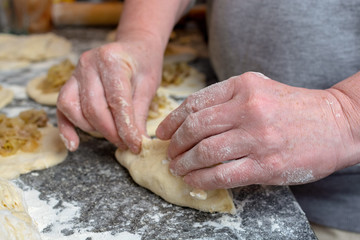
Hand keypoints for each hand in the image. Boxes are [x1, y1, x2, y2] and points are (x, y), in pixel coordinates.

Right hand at [57, 32, 163, 152]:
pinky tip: (74, 144)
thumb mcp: (148, 86)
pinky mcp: (69, 82)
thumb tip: (137, 142)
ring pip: (74, 110)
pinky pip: (62, 108)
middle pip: (93, 108)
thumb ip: (139, 114)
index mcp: (112, 60)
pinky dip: (66, 128)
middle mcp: (89, 63)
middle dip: (110, 132)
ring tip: (113, 136)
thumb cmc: (143, 64)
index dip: (125, 128)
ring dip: (93, 129)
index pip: (116, 101)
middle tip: (126, 144)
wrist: (134, 46)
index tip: (135, 145)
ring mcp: (76, 72)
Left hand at [156, 72, 355, 189]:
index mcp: (243, 86)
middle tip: (168, 154)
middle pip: (195, 128)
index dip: (172, 121)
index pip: (195, 104)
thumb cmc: (294, 108)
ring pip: (204, 152)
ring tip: (177, 168)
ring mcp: (257, 137)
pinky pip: (222, 174)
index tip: (161, 133)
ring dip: (184, 163)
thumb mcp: (260, 90)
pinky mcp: (266, 165)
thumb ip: (227, 101)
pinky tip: (193, 180)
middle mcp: (248, 108)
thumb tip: (192, 123)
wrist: (338, 123)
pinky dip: (201, 179)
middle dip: (175, 144)